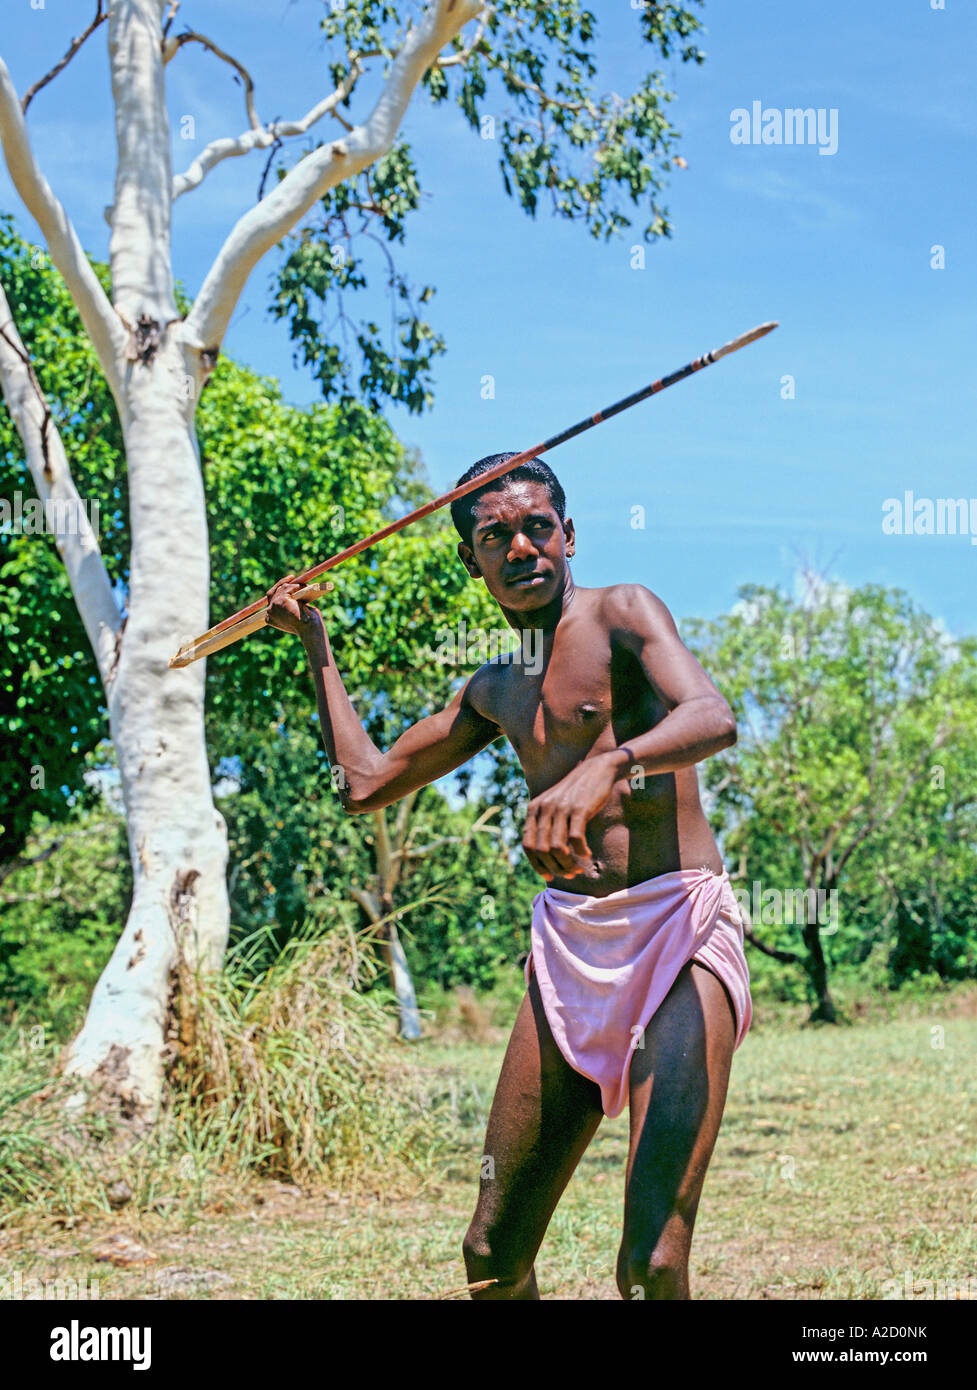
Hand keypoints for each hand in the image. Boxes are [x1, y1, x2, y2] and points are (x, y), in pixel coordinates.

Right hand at [264, 574, 322, 640]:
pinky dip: (297, 586)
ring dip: (294, 586)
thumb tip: (293, 594)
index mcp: (270, 619)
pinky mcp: (281, 600)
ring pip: (282, 589)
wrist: (309, 629)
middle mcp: (269, 613)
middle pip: (272, 593)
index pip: (271, 602)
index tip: (286, 587)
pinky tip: (304, 587)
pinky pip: (288, 588)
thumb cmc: (307, 626)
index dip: (278, 593)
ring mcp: (273, 606)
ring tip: (304, 586)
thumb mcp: (295, 616)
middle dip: (281, 584)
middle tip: (291, 578)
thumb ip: (290, 607)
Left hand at [522, 752, 620, 881]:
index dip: (537, 865)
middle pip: (542, 850)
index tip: (549, 876)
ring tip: (578, 869)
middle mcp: (544, 808)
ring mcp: (561, 808)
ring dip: (568, 864)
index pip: (527, 845)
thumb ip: (545, 824)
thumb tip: (544, 855)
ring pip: (558, 848)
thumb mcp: (554, 805)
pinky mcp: (579, 809)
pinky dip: (581, 852)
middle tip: (569, 873)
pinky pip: (576, 839)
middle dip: (555, 867)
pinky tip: (587, 855)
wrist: (597, 770)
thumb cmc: (576, 793)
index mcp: (534, 809)